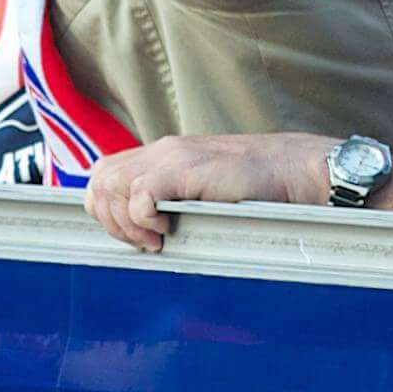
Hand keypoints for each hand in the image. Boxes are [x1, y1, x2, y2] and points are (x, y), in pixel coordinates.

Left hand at [84, 131, 323, 253]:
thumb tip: (146, 231)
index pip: (104, 175)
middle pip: (99, 181)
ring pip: (112, 186)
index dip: (107, 209)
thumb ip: (174, 198)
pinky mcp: (186, 169)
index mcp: (162, 155)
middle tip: (142, 240)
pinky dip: (143, 218)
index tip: (132, 234)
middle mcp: (161, 151)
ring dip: (126, 222)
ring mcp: (172, 157)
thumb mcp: (203, 189)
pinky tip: (167, 230)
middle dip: (110, 219)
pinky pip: (139, 194)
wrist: (293, 170)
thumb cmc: (257, 188)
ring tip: (156, 238)